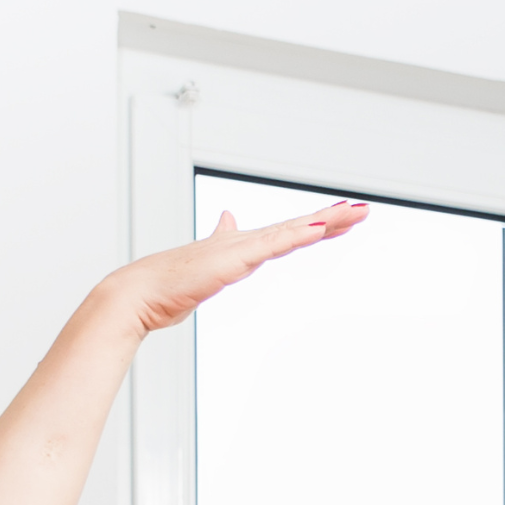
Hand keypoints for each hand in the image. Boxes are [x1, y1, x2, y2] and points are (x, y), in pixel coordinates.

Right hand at [102, 202, 367, 338]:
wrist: (141, 293)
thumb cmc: (169, 285)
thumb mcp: (208, 262)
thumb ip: (220, 241)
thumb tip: (227, 220)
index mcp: (241, 246)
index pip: (288, 232)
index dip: (316, 224)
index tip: (343, 216)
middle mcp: (244, 241)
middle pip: (298, 227)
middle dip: (333, 219)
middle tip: (363, 210)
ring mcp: (240, 248)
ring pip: (292, 231)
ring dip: (325, 223)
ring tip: (354, 214)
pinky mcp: (233, 258)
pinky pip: (273, 245)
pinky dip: (298, 235)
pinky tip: (320, 228)